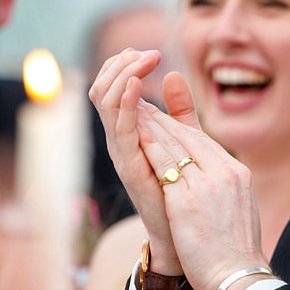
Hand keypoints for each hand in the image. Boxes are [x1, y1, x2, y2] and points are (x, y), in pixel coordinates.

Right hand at [90, 50, 197, 272]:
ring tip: (142, 61)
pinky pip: (121, 130)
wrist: (186, 239)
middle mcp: (121, 141)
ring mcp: (123, 154)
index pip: (112, 87)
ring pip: (107, 104)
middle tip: (145, 53)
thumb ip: (179, 111)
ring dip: (124, 76)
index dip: (122, 64)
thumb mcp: (182, 141)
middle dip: (121, 64)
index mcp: (130, 132)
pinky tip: (138, 85)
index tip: (145, 50)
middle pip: (103, 90)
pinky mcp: (131, 168)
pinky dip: (127, 104)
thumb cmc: (183, 193)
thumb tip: (174, 75)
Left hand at [133, 85, 267, 289]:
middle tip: (141, 103)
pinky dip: (149, 145)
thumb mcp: (236, 209)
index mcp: (238, 174)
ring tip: (134, 109)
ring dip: (152, 125)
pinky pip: (164, 164)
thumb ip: (223, 186)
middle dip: (163, 119)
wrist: (239, 278)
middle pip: (189, 137)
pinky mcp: (187, 200)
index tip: (162, 117)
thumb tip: (215, 181)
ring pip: (174, 145)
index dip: (180, 126)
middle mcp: (224, 172)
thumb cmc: (235, 252)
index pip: (204, 142)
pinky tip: (135, 132)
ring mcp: (207, 184)